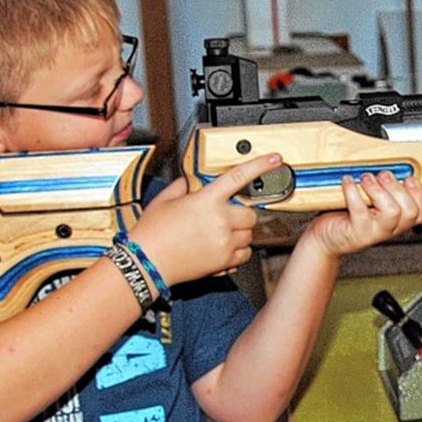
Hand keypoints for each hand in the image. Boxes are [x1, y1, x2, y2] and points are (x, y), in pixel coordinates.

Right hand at [127, 154, 283, 285]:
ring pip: (249, 234)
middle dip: (241, 214)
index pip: (239, 176)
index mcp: (206, 200)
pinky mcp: (224, 261)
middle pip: (250, 213)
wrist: (146, 263)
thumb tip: (190, 183)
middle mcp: (220, 220)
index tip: (275, 159)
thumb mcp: (164, 200)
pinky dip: (238, 251)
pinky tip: (221, 247)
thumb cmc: (152, 233)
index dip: (260, 165)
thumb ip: (182, 186)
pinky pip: (245, 254)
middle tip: (225, 217)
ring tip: (218, 234)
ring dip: (240, 232)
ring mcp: (224, 242)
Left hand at [304, 171, 421, 257]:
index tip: (408, 177)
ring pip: (392, 212)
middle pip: (410, 211)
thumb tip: (388, 165)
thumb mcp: (371, 201)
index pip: (421, 212)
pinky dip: (353, 190)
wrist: (326, 237)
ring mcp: (375, 232)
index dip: (419, 193)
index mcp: (398, 221)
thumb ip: (384, 187)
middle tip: (383, 175)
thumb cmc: (348, 216)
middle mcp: (390, 229)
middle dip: (398, 187)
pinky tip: (347, 181)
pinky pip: (360, 210)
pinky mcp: (357, 232)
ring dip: (379, 189)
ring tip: (365, 178)